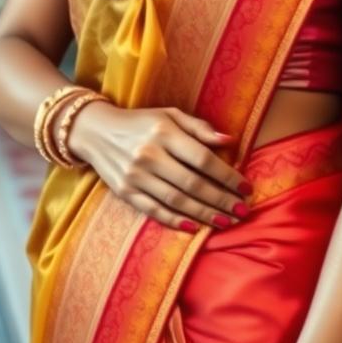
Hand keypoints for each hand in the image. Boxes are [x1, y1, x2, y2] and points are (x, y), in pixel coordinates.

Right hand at [67, 102, 252, 230]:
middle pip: (192, 183)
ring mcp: (135, 175)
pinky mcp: (125, 192)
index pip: (203, 158)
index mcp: (164, 132)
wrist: (95, 131)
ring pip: (176, 200)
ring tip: (226, 221)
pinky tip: (194, 227)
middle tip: (243, 211)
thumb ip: (199, 127)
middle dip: (221, 200)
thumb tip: (230, 140)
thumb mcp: (169, 114)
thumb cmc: (141, 122)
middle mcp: (149, 154)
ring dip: (204, 214)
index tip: (246, 188)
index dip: (227, 175)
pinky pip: (154, 210)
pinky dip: (175, 221)